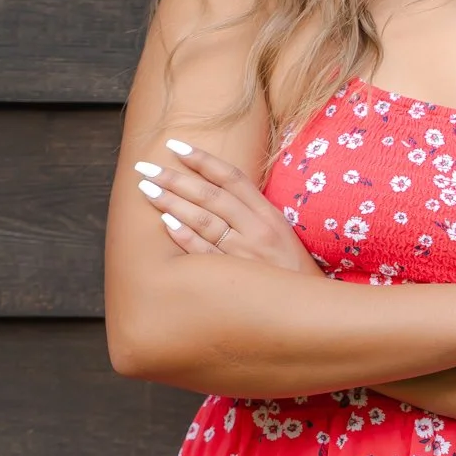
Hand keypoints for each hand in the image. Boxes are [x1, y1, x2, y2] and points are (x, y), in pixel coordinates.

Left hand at [133, 139, 324, 274]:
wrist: (310, 309)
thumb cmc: (290, 271)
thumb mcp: (279, 233)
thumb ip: (251, 212)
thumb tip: (213, 191)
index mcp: (269, 215)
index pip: (232, 178)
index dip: (202, 159)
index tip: (175, 146)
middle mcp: (258, 230)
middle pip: (211, 196)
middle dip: (176, 178)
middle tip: (146, 167)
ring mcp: (246, 255)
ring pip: (205, 221)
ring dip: (173, 202)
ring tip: (147, 189)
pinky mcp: (236, 279)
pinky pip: (206, 254)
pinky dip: (186, 237)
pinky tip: (166, 222)